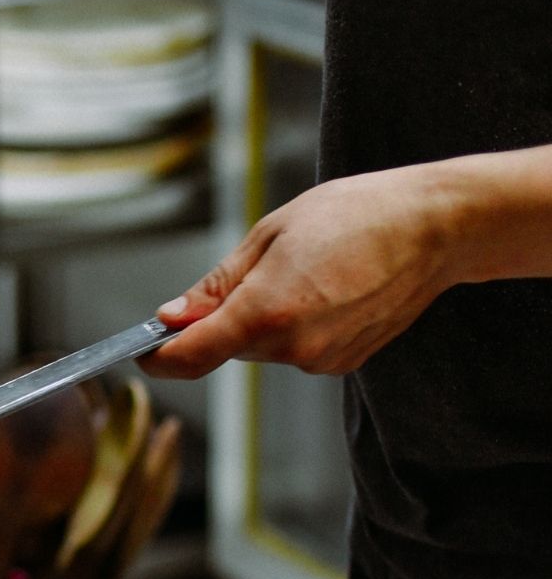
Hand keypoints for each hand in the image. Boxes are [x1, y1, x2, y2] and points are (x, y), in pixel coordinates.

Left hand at [143, 163, 466, 378]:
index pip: (189, 357)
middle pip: (226, 347)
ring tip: (305, 270)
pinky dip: (296, 325)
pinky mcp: (343, 363)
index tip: (142, 350)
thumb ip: (216, 285)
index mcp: (265, 314)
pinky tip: (327, 289)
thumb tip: (171, 316)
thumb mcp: (270, 234)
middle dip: (223, 318)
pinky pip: (296, 348)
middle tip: (257, 268)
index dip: (158, 357)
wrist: (435, 227)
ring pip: (262, 348)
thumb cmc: (354, 215)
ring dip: (263, 319)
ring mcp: (321, 360)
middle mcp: (292, 349)